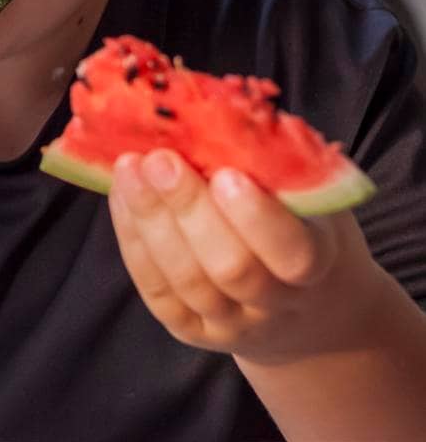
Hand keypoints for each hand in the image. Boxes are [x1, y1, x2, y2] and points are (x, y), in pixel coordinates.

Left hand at [108, 149, 378, 364]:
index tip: (226, 173)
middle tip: (160, 159)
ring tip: (129, 168)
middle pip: (230, 268)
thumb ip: (275, 163)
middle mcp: (274, 304)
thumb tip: (221, 111)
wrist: (306, 305)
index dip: (257, 217)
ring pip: (185, 281)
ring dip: (151, 220)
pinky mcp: (190, 330)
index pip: (292, 253)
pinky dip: (133, 240)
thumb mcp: (309, 193)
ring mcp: (230, 323)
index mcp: (318, 264)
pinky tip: (122, 196)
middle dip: (189, 209)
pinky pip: (156, 290)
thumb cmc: (303, 225)